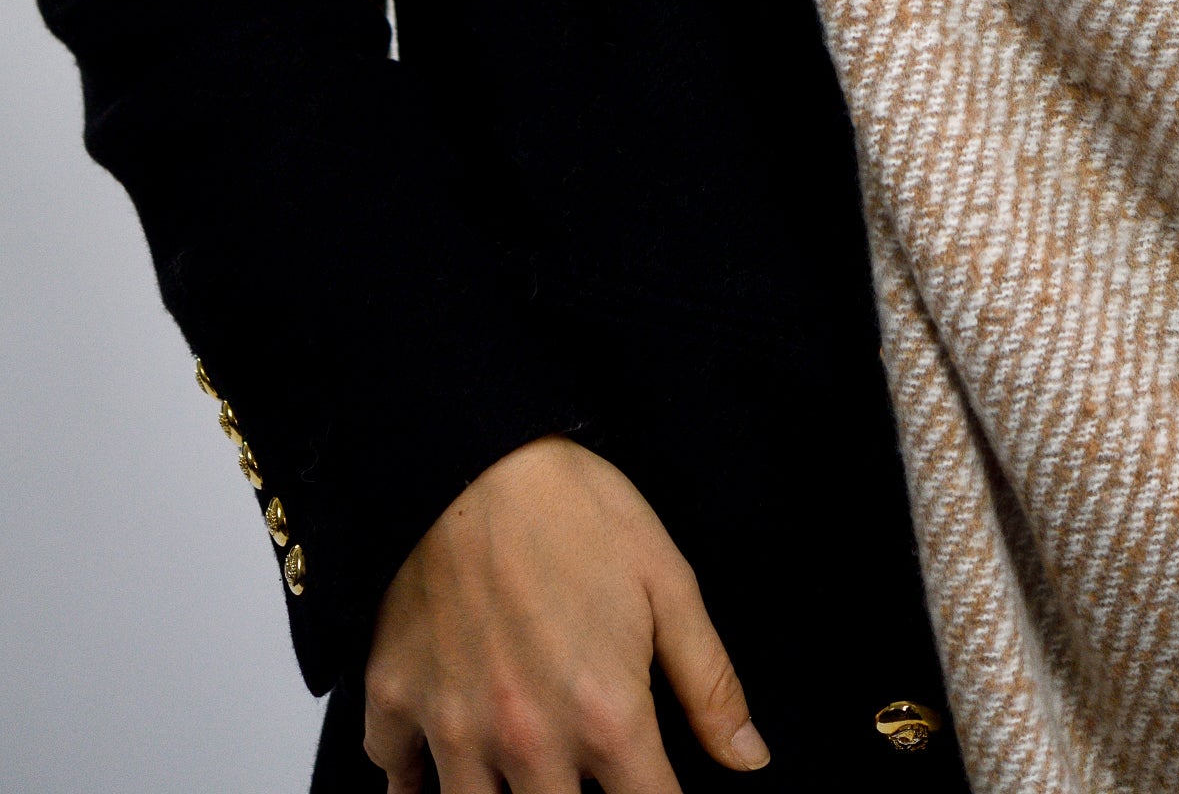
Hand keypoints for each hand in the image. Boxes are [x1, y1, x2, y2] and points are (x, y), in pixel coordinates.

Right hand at [362, 435, 769, 792]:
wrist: (472, 453)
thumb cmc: (574, 509)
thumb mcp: (668, 582)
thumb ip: (709, 685)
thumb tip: (749, 761)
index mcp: (605, 715)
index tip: (647, 784)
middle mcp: (529, 740)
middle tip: (578, 767)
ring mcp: (453, 728)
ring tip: (515, 765)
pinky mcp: (393, 701)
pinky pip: (394, 774)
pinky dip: (413, 772)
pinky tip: (441, 750)